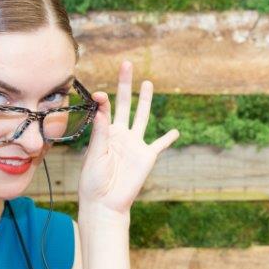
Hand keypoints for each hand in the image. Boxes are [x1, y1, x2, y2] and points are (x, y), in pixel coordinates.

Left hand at [78, 60, 179, 214]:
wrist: (105, 203)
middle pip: (125, 104)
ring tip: (147, 83)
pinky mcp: (147, 156)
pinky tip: (175, 131)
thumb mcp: (95, 154)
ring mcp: (134, 144)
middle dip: (125, 84)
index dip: (103, 99)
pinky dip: (168, 138)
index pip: (105, 108)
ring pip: (142, 117)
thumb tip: (102, 108)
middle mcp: (120, 134)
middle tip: (127, 64)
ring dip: (145, 100)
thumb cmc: (93, 181)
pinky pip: (160, 144)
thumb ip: (101, 132)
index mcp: (104, 132)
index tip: (101, 95)